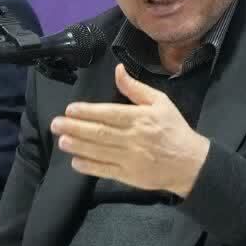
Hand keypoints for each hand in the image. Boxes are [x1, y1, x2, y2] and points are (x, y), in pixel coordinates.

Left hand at [51, 64, 209, 195]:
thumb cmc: (174, 129)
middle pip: (100, 132)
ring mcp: (130, 159)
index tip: (70, 109)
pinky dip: (89, 167)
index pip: (109, 114)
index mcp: (140, 118)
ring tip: (62, 140)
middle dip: (75, 128)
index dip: (88, 112)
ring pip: (99, 151)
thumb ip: (136, 88)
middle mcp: (133, 138)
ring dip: (78, 146)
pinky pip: (105, 170)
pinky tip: (75, 161)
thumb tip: (118, 70)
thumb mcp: (160, 102)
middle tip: (55, 124)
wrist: (190, 163)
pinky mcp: (129, 176)